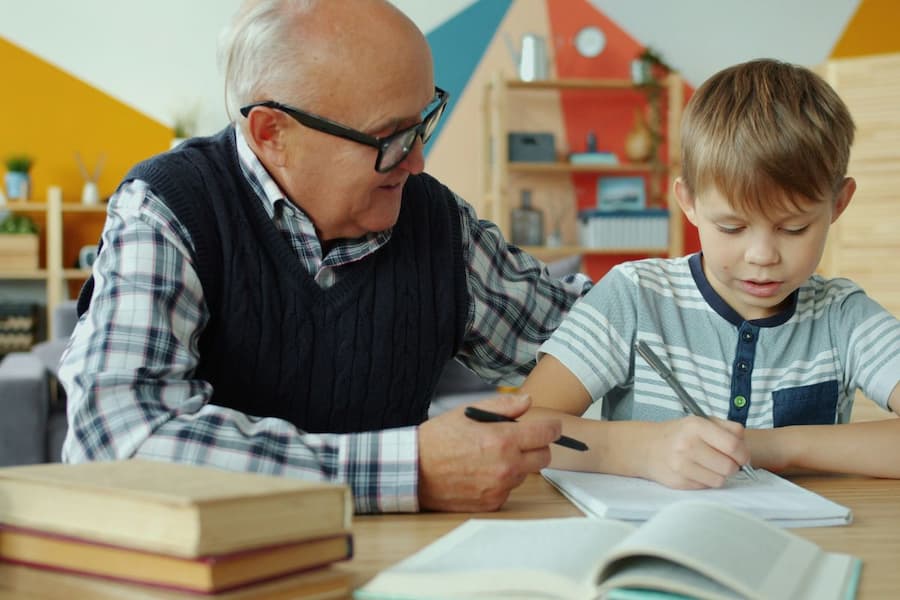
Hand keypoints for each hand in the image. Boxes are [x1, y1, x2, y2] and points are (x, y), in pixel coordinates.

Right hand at [417, 394, 560, 511]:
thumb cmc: (438, 440)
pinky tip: (481, 472)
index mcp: (503, 439)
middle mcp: (506, 466)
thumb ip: (503, 405)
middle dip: (536, 446)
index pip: (546, 433)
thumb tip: (527, 401)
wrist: (413, 470)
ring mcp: (500, 487)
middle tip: (519, 440)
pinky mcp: (492, 503)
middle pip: (544, 457)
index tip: (551, 426)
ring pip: (525, 474)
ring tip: (489, 456)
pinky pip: (508, 490)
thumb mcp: (468, 412)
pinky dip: (501, 481)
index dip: (552, 427)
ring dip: (516, 465)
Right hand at [644, 416, 749, 488]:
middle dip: (732, 466)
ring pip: (720, 480)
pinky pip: (706, 487)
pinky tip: (697, 471)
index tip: (742, 456)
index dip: (743, 453)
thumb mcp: (701, 421)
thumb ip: (728, 428)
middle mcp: (687, 445)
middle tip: (725, 461)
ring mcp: (681, 466)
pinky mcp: (678, 482)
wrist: (646, 447)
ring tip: (710, 466)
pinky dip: (706, 481)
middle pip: (729, 466)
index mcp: (696, 426)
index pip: (732, 445)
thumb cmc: (679, 434)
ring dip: (719, 475)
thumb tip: (744, 447)